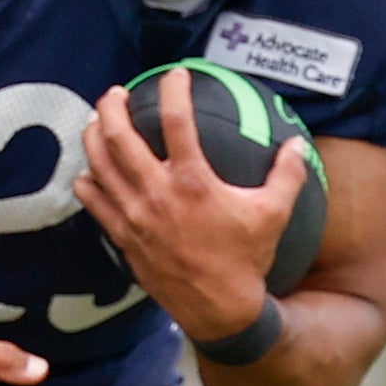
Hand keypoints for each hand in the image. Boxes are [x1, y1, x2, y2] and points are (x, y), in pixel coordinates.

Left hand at [76, 69, 302, 342]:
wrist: (220, 310)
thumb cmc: (247, 260)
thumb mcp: (274, 214)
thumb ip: (286, 175)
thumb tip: (296, 145)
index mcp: (193, 182)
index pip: (177, 121)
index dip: (174, 90)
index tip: (175, 74)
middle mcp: (157, 194)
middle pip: (120, 137)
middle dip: (112, 106)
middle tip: (116, 92)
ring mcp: (135, 217)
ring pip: (99, 165)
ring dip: (93, 136)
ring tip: (96, 121)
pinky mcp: (123, 238)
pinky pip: (94, 203)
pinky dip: (88, 182)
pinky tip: (90, 172)